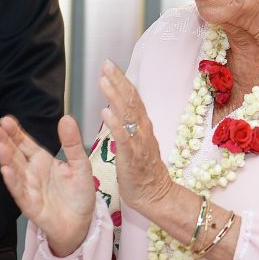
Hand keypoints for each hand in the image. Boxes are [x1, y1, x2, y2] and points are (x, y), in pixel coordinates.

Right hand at [0, 115, 95, 256]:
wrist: (82, 223)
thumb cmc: (79, 194)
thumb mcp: (80, 164)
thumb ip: (72, 143)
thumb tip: (66, 118)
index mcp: (42, 161)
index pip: (25, 143)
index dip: (15, 132)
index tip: (5, 119)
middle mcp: (32, 173)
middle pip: (14, 154)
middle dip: (3, 141)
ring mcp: (29, 189)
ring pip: (14, 171)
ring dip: (5, 159)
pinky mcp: (30, 205)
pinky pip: (19, 192)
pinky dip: (12, 181)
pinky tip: (5, 170)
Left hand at [98, 60, 172, 216]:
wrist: (155, 195)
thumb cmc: (142, 170)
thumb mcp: (136, 142)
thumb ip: (129, 124)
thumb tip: (115, 106)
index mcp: (143, 125)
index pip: (132, 97)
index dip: (121, 80)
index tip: (109, 65)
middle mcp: (143, 129)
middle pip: (131, 100)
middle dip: (118, 81)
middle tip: (106, 65)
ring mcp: (139, 142)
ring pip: (127, 114)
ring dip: (115, 96)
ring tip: (103, 82)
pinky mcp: (132, 156)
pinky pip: (124, 138)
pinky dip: (116, 124)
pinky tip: (105, 113)